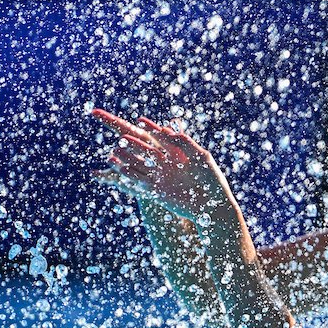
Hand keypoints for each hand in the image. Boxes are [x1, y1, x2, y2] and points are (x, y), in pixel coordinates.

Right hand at [92, 109, 234, 226]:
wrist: (211, 206)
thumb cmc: (211, 180)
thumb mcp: (201, 158)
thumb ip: (186, 143)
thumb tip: (169, 130)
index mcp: (178, 153)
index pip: (161, 137)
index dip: (151, 129)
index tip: (140, 120)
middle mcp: (167, 164)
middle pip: (147, 150)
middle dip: (135, 144)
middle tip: (123, 137)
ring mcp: (160, 177)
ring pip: (140, 165)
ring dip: (128, 158)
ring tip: (115, 151)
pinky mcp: (156, 191)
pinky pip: (140, 181)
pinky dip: (129, 175)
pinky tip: (120, 168)